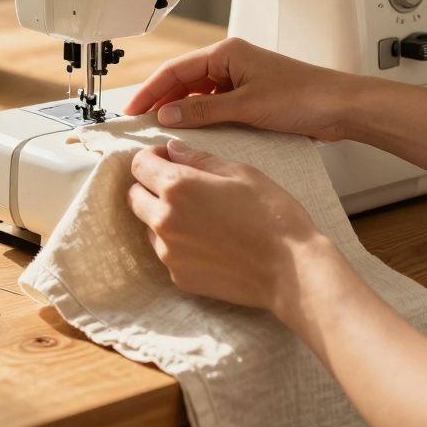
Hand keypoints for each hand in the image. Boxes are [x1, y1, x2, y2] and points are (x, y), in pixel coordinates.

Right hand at [122, 38, 363, 141]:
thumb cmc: (302, 97)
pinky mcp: (248, 96)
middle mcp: (230, 62)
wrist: (340, 107)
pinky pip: (212, 104)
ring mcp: (239, 79)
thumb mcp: (245, 106)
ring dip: (178, 109)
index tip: (132, 109)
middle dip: (160, 99)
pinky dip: (198, 116)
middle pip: (182, 80)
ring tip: (160, 130)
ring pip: (196, 93)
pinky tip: (190, 132)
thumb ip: (202, 110)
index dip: (149, 90)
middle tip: (140, 122)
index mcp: (225, 53)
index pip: (174, 70)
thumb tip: (166, 114)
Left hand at [128, 140, 326, 313]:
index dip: (153, 157)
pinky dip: (178, 244)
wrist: (291, 270)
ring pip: (148, 226)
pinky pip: (166, 253)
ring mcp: (168, 252)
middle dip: (151, 186)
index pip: (139, 165)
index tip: (169, 159)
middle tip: (183, 187)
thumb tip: (173, 150)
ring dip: (162, 216)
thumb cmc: (272, 215)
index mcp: (177, 187)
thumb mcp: (240, 172)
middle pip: (135, 196)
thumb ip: (199, 159)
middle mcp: (164, 220)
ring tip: (200, 217)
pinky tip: (209, 242)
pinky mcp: (178, 276)